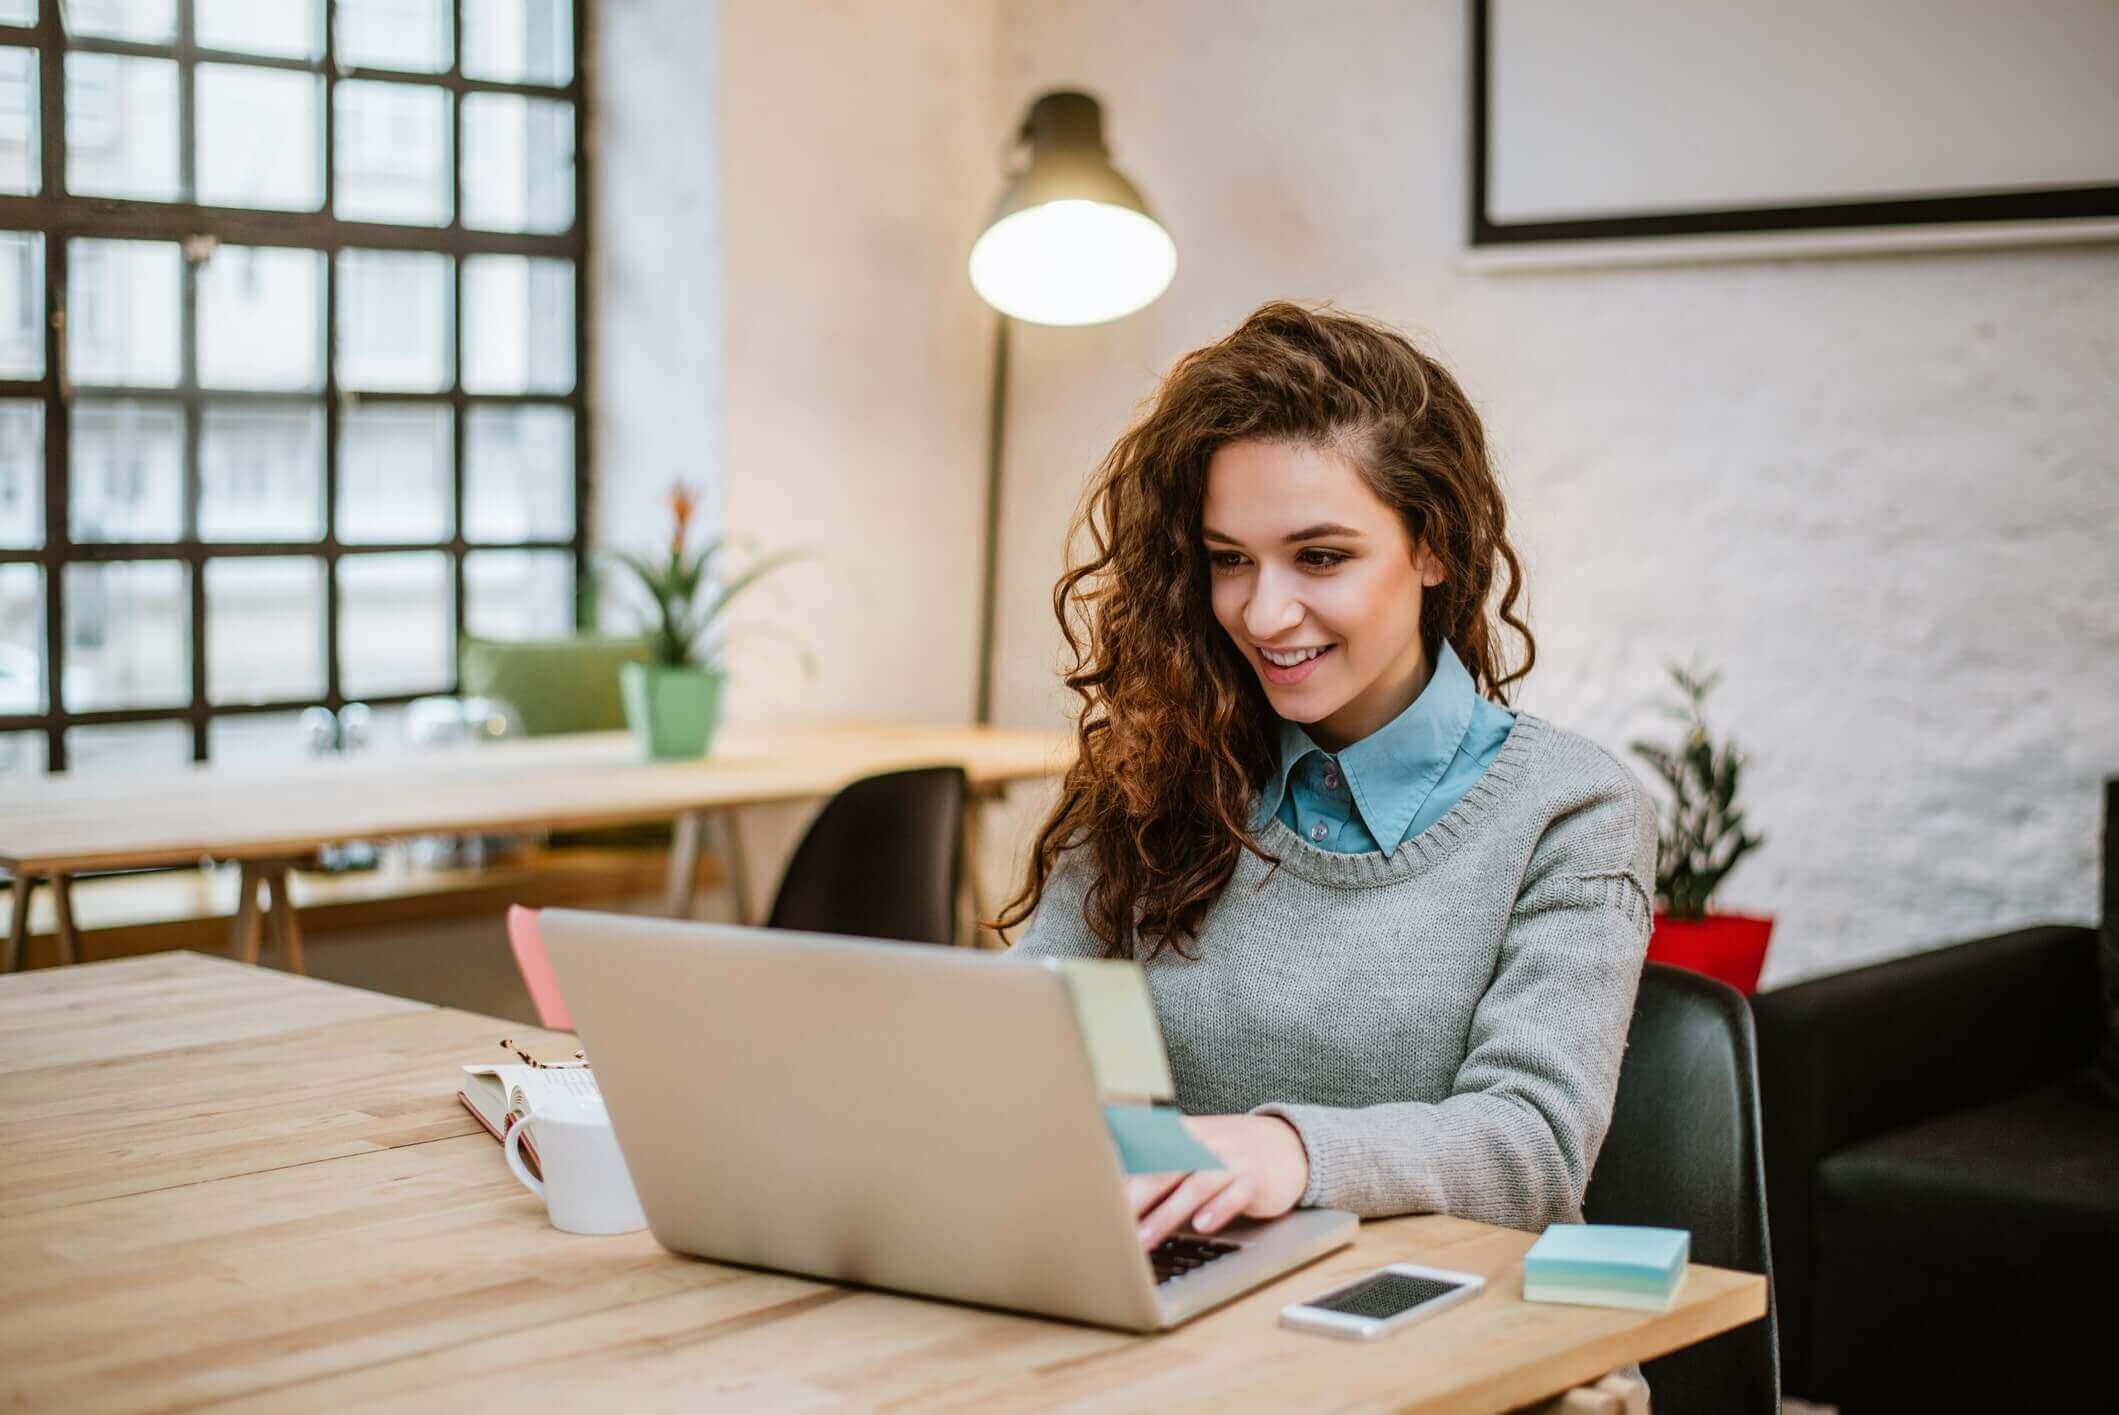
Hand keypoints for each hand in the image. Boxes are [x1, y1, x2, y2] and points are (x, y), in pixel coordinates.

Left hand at [1126, 1113, 1308, 1250]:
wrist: (1289, 1145)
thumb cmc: (1229, 1154)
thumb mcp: (1195, 1149)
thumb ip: (1160, 1166)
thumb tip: (1116, 1191)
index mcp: (1184, 1134)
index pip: (1146, 1153)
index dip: (1120, 1175)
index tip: (1096, 1198)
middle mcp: (1205, 1144)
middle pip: (1165, 1170)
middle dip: (1135, 1198)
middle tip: (1111, 1223)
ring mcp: (1231, 1160)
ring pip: (1195, 1186)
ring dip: (1167, 1214)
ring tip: (1144, 1238)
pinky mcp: (1255, 1179)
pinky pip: (1234, 1194)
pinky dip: (1218, 1208)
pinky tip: (1202, 1226)